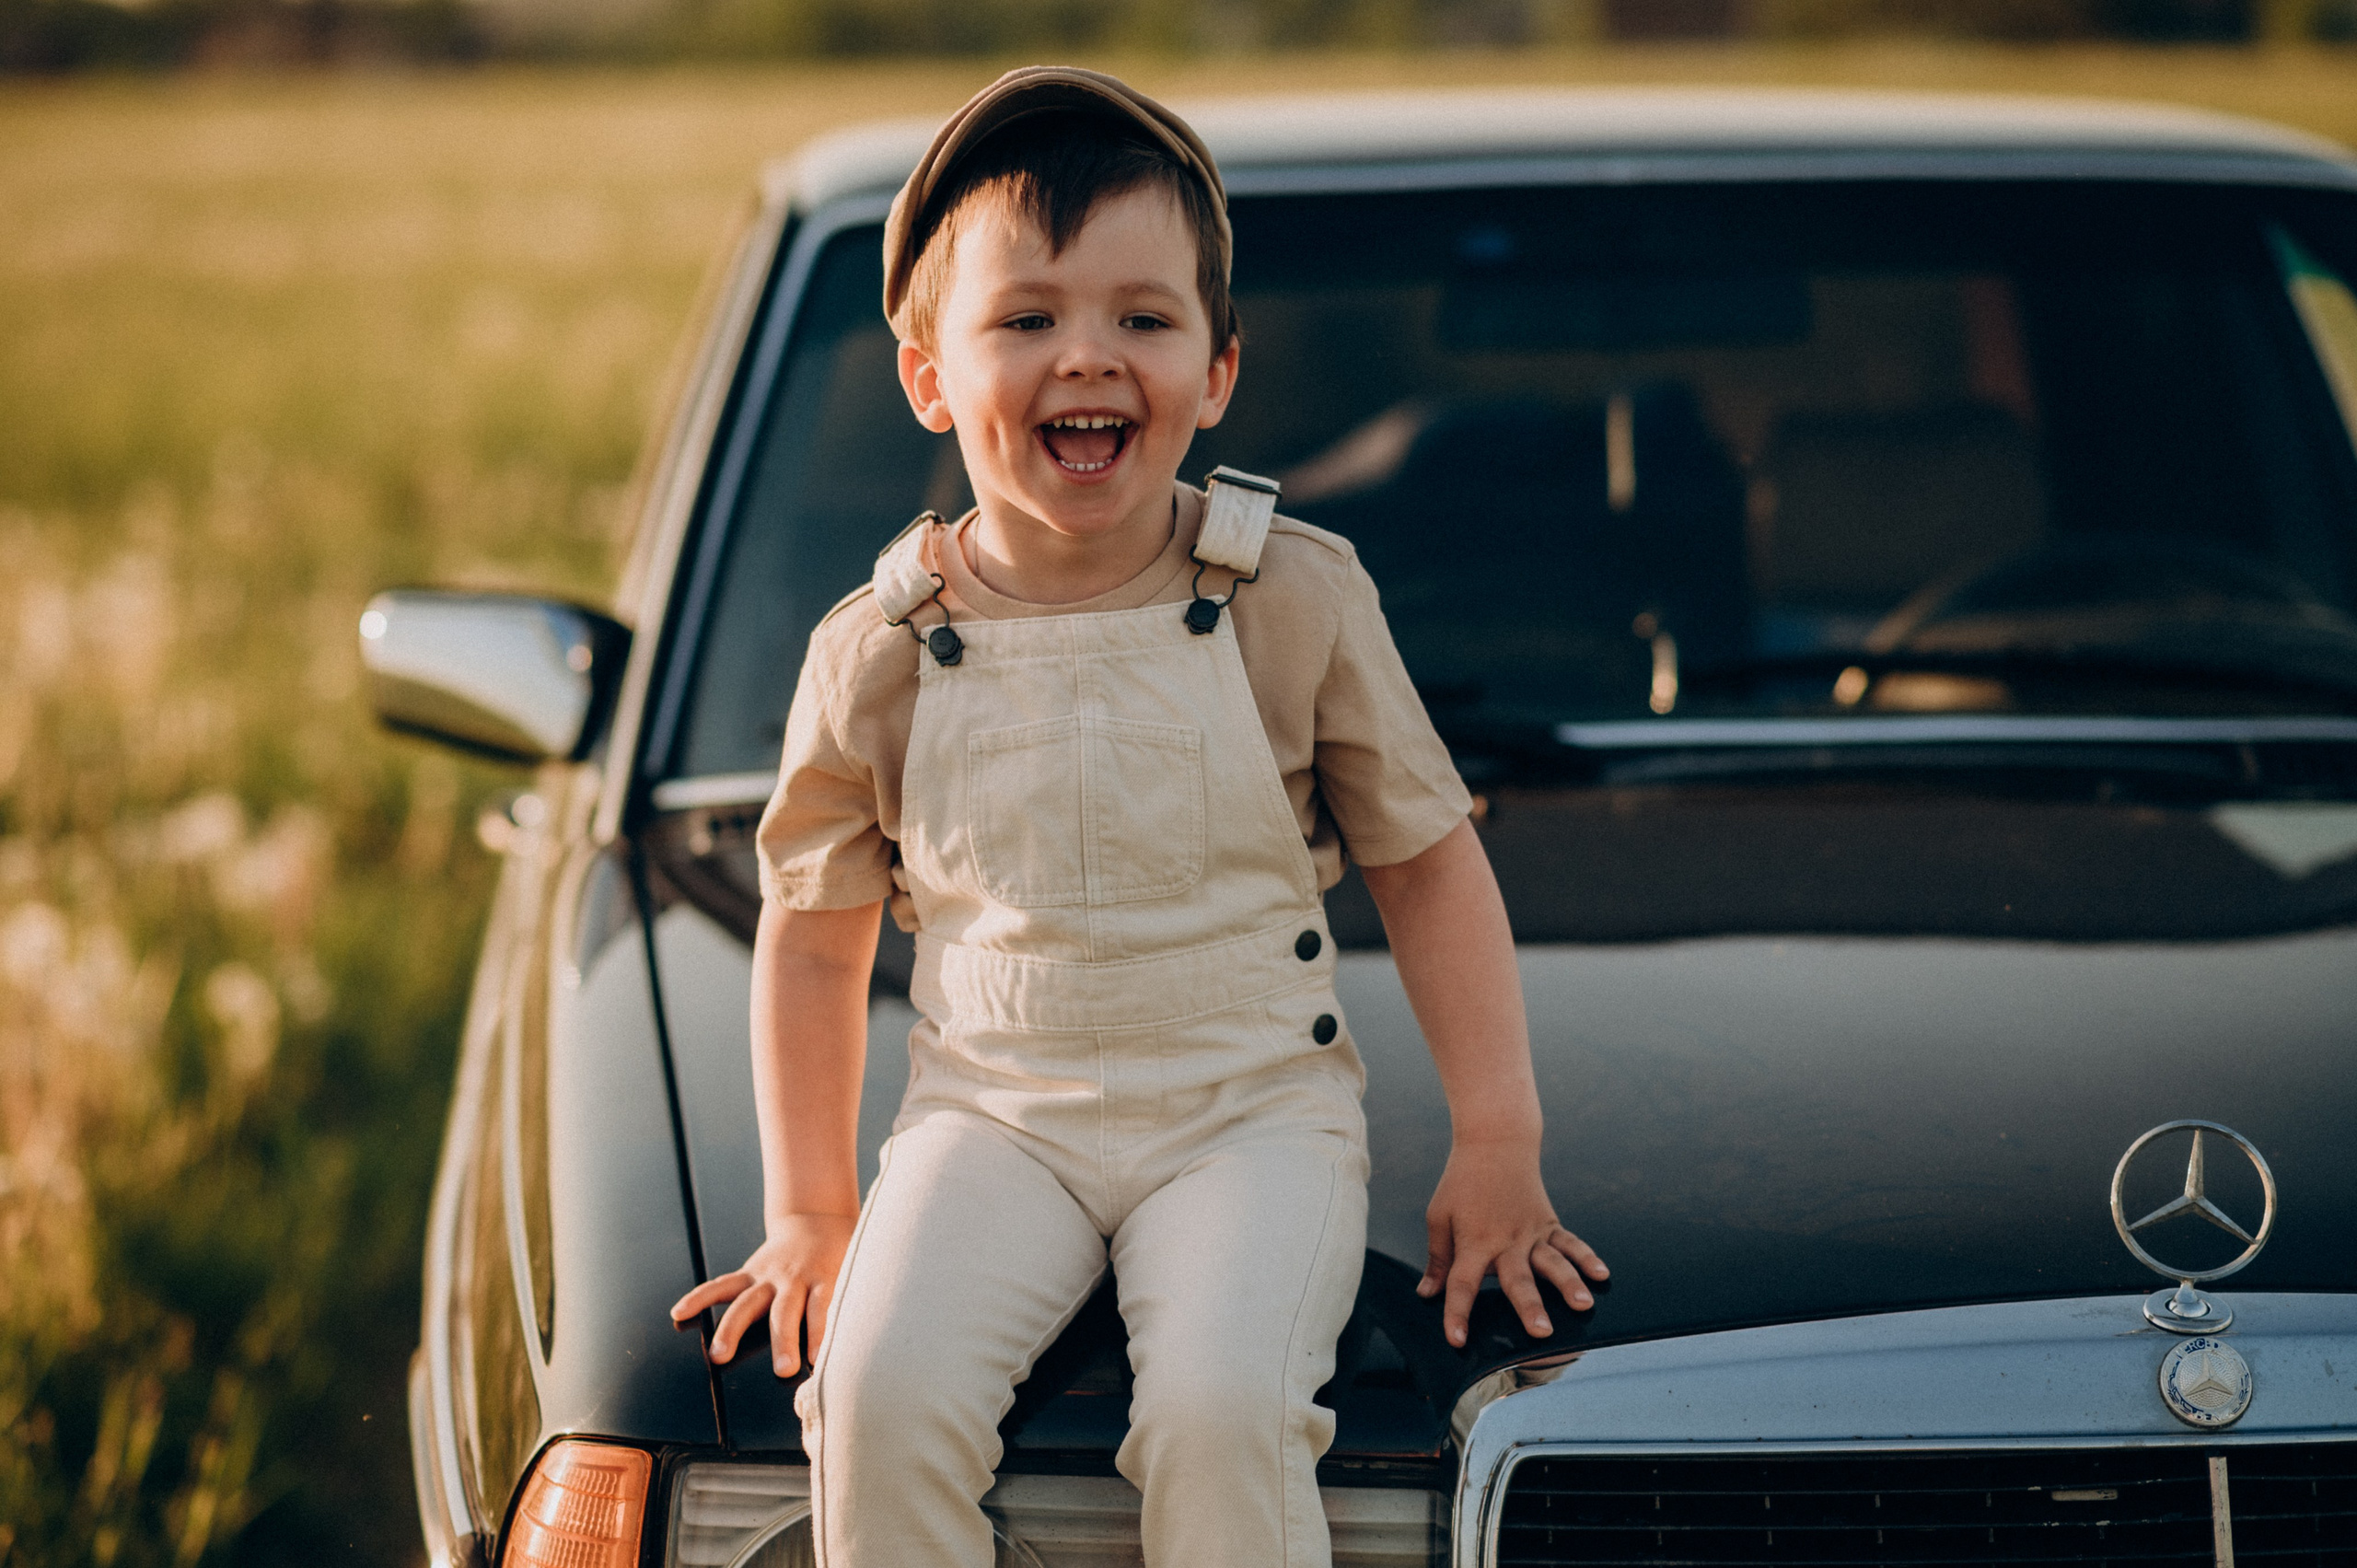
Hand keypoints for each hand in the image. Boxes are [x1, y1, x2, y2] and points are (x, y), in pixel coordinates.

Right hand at [669, 1212, 856, 1376]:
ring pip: (747, 1302)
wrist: (819, 1219)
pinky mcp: (749, 1272)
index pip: (824, 1307)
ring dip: (732, 1329)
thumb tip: (868, 1349)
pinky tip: (679, 1313)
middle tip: (783, 1369)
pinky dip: (700, 1298)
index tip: (818, 1359)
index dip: (821, 1332)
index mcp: (825, 1278)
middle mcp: (794, 1278)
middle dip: (783, 1341)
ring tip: (719, 1355)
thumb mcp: (856, 1275)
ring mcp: (768, 1275)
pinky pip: (721, 1285)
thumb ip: (853, 1307)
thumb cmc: (843, 1257)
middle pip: (786, 1311)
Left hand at [1418, 1139, 1607, 1348]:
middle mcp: (1505, 1241)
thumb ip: (1438, 1259)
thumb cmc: (1461, 1182)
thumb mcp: (1439, 1216)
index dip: (1457, 1313)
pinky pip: (1570, 1242)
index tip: (1456, 1340)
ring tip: (1583, 1306)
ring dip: (1568, 1284)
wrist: (1495, 1142)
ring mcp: (1531, 1231)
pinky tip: (1602, 1275)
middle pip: (1517, 1279)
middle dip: (1529, 1307)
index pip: (1462, 1284)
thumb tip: (1426, 1294)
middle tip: (1541, 1333)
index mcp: (1473, 1242)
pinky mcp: (1548, 1222)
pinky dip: (1587, 1258)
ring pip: (1552, 1262)